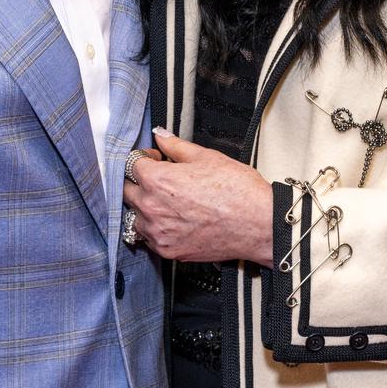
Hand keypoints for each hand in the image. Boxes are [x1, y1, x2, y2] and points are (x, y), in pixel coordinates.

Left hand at [123, 133, 275, 265]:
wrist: (258, 225)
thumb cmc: (238, 191)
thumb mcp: (207, 158)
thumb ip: (176, 147)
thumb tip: (161, 135)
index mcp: (158, 180)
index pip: (132, 164)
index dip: (145, 158)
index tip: (156, 159)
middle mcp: (151, 208)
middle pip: (128, 191)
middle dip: (140, 183)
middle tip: (161, 181)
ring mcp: (158, 233)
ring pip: (136, 217)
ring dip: (146, 208)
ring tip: (170, 204)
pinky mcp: (168, 251)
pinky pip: (150, 238)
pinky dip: (157, 229)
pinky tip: (176, 221)